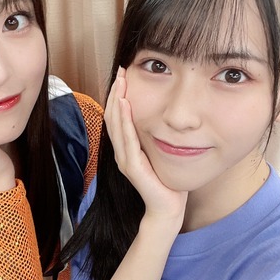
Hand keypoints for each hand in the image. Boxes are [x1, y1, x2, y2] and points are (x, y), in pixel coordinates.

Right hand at [104, 67, 186, 222]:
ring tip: (120, 82)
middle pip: (112, 117)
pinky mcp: (133, 167)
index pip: (117, 117)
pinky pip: (127, 140)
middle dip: (115, 92)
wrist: (167, 208)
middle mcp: (121, 152)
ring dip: (117, 101)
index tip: (123, 75)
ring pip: (116, 125)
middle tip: (121, 71)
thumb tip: (163, 114)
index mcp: (126, 148)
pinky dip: (124, 121)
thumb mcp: (160, 152)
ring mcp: (125, 160)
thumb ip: (155, 136)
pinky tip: (125, 104)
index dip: (117, 95)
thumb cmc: (166, 181)